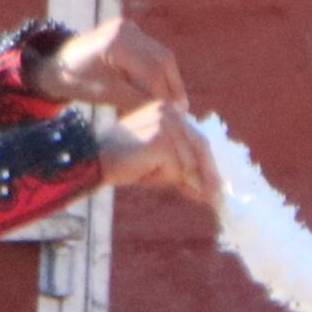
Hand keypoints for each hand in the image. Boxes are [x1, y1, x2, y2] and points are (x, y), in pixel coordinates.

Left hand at [33, 16, 187, 111]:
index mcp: (118, 42)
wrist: (56, 65)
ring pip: (161, 55)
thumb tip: (166, 110)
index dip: (165, 94)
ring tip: (174, 103)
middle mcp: (126, 29)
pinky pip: (152, 52)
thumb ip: (137, 99)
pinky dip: (159, 72)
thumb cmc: (77, 82)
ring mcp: (129, 28)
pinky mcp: (129, 32)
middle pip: (162, 59)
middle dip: (172, 86)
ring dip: (169, 80)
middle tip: (181, 110)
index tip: (174, 114)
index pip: (153, 70)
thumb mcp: (108, 94)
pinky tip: (161, 90)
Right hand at [91, 101, 217, 207]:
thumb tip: (212, 194)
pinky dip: (162, 177)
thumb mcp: (161, 167)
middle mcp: (169, 111)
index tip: (218, 188)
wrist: (93, 162)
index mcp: (169, 111)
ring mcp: (164, 122)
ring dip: (171, 177)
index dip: (209, 166)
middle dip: (207, 176)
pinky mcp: (159, 138)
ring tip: (144, 171)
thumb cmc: (124, 163)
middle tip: (216, 200)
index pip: (198, 139)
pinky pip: (176, 169)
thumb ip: (186, 174)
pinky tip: (141, 171)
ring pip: (188, 163)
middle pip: (200, 148)